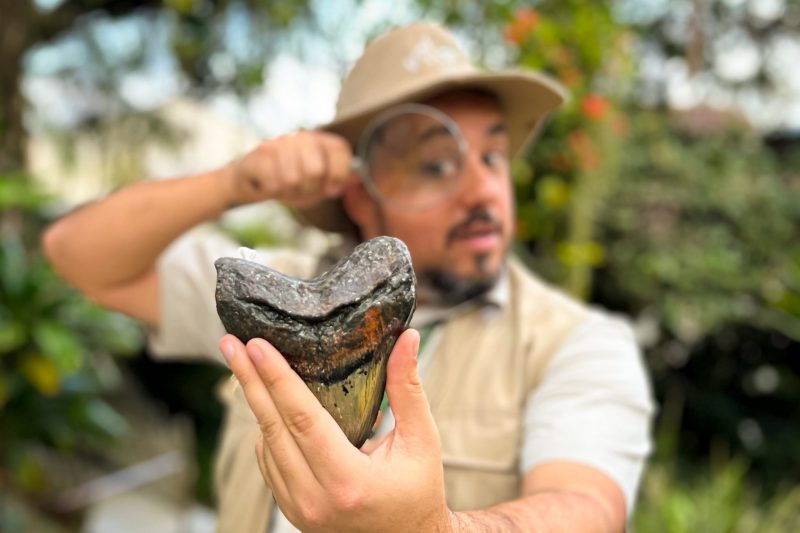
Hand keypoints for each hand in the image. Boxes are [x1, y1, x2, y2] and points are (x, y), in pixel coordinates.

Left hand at [219, 330, 453, 532]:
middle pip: (272, 427)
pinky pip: (269, 464)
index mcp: (348, 481)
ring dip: (254, 403)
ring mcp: (299, 510)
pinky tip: (265, 405)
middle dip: (249, 380)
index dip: (277, 378)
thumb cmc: (420, 491)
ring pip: (265, 446)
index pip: (302, 418)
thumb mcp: (421, 440)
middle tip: (231, 344)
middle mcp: (315, 499)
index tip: (257, 346)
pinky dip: (265, 431)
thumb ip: (408, 389)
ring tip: (244, 366)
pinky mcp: (293, 512)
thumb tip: (408, 338)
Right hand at [224, 130, 354, 208]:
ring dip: (290, 191)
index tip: (332, 190)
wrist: (254, 179)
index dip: (339, 173)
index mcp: (321, 142)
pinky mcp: (262, 151)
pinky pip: (274, 182)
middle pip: (315, 170)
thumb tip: (358, 176)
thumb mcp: (319, 185)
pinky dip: (274, 190)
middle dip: (309, 189)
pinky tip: (271, 184)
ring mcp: (282, 142)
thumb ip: (339, 181)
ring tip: (286, 187)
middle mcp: (303, 137)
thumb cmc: (292, 183)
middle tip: (302, 190)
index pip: (339, 149)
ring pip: (293, 178)